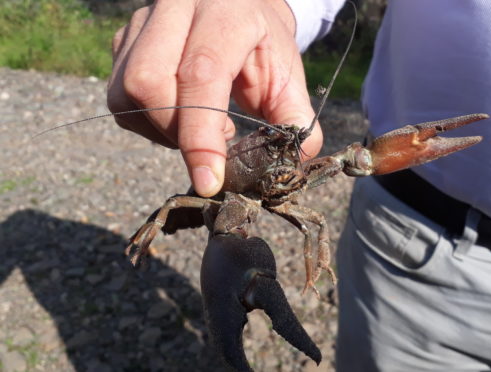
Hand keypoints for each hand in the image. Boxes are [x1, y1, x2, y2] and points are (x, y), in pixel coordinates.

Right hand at [107, 0, 322, 195]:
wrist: (243, 9)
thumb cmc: (266, 47)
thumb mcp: (289, 79)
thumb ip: (296, 119)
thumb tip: (294, 159)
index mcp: (226, 12)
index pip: (201, 74)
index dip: (200, 134)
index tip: (209, 181)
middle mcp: (177, 8)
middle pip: (148, 81)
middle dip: (176, 133)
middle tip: (212, 145)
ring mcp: (144, 21)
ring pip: (126, 92)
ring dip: (160, 129)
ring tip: (197, 127)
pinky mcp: (125, 39)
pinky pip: (119, 96)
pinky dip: (146, 122)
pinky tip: (179, 117)